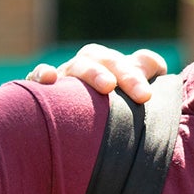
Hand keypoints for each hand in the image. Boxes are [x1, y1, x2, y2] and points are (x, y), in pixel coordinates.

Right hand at [27, 44, 169, 100]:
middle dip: (127, 75)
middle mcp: (91, 66)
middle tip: (143, 96)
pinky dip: (41, 73)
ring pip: (79, 65)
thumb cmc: (107, 113)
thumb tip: (157, 66)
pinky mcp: (42, 88)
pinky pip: (37, 76)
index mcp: (114, 66)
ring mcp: (66, 75)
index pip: (134, 62)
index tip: (149, 96)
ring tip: (108, 86)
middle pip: (108, 61)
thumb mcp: (128, 99)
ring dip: (94, 73)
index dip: (142, 73)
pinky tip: (49, 78)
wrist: (65, 131)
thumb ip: (143, 78)